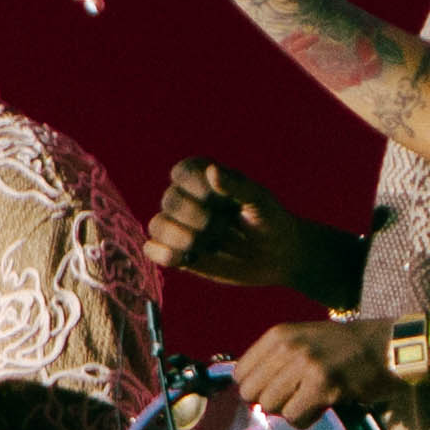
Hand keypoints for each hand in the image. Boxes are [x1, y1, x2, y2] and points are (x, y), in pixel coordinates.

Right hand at [149, 157, 308, 290]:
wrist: (277, 256)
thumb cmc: (270, 221)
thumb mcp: (260, 201)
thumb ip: (236, 185)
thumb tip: (211, 170)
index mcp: (205, 178)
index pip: (182, 172)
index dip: (195, 185)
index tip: (218, 199)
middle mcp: (188, 199)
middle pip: (170, 201)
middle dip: (194, 216)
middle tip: (221, 228)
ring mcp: (181, 226)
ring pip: (157, 225)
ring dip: (179, 236)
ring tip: (206, 246)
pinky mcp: (178, 252)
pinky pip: (152, 250)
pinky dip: (164, 254)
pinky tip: (189, 259)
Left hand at [224, 318, 395, 422]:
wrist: (388, 346)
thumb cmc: (345, 347)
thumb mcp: (304, 339)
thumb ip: (276, 359)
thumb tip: (249, 394)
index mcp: (279, 334)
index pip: (241, 373)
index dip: (257, 387)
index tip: (278, 389)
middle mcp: (289, 347)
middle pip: (252, 394)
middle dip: (272, 401)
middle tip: (297, 396)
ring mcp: (306, 365)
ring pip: (271, 407)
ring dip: (291, 410)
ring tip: (313, 399)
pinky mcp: (323, 386)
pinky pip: (295, 417)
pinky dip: (306, 419)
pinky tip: (323, 406)